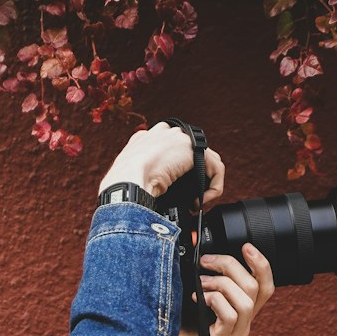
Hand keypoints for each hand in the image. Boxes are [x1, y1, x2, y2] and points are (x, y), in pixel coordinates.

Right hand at [98, 121, 224, 206]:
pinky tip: (202, 201)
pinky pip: (215, 167)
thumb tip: (148, 196)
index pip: (167, 148)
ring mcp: (178, 138)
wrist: (126, 181)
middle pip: (189, 152)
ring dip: (205, 183)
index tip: (172, 188)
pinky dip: (213, 187)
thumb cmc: (121, 186)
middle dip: (193, 174)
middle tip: (189, 196)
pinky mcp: (193, 148)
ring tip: (197, 202)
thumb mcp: (130, 179)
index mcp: (144, 140)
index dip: (173, 169)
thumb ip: (141, 178)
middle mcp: (162, 134)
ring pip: (205, 159)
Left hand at [167, 244, 274, 335]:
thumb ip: (205, 287)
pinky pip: (230, 315)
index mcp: (240, 316)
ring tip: (201, 283)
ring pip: (246, 301)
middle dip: (231, 266)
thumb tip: (201, 261)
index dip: (262, 265)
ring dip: (222, 283)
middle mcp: (242, 327)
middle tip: (208, 262)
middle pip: (254, 288)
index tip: (247, 247)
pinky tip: (197, 299)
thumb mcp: (193, 306)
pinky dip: (214, 300)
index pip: (264, 288)